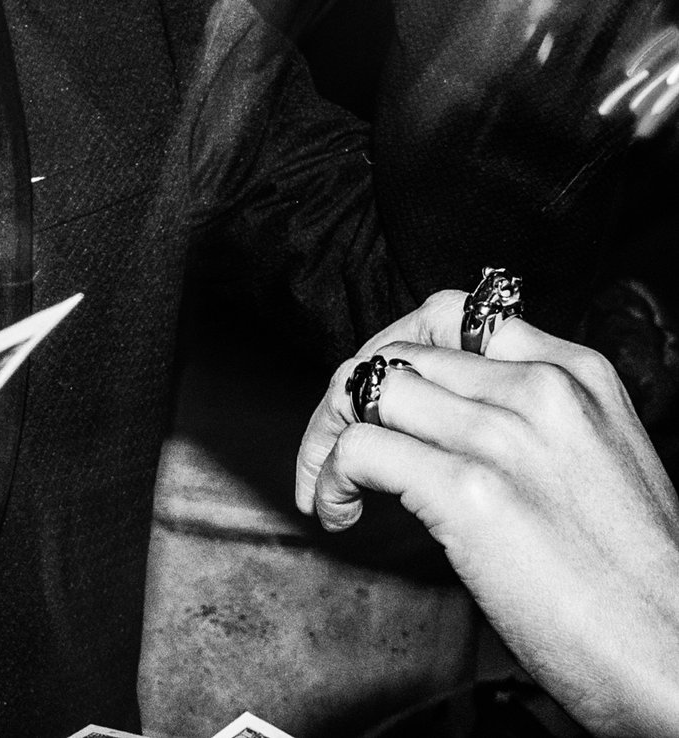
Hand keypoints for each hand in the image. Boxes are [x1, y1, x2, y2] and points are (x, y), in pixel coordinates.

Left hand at [296, 294, 678, 736]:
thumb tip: (445, 415)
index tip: (373, 395)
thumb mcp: (601, 462)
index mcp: (579, 376)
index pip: (451, 314)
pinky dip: (330, 479)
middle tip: (334, 444)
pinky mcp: (470, 492)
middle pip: (399, 352)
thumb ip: (535, 420)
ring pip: (367, 391)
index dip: (394, 348)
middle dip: (349, 396)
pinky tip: (342, 513)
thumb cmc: (635, 580)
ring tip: (333, 487)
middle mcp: (542, 391)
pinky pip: (359, 450)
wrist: (673, 657)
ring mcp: (504, 437)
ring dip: (328, 437)